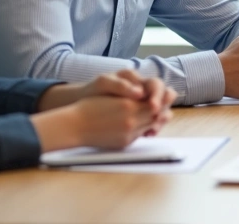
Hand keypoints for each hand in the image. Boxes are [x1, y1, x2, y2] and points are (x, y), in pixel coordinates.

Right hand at [31, 71, 176, 151]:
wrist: (75, 125)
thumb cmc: (91, 106)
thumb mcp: (113, 95)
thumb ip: (133, 95)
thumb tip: (151, 99)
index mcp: (129, 106)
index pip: (155, 103)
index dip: (160, 101)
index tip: (162, 98)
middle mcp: (131, 121)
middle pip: (156, 116)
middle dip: (160, 112)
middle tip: (163, 107)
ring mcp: (128, 134)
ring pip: (149, 126)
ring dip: (153, 122)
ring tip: (154, 116)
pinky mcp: (124, 144)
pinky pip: (139, 136)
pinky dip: (142, 130)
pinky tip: (139, 125)